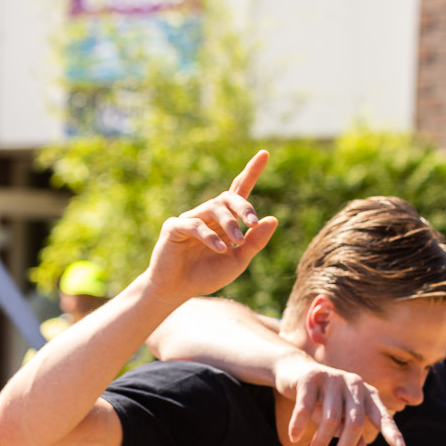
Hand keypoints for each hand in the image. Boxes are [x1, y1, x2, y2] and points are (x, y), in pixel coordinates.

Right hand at [140, 150, 279, 303]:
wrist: (177, 292)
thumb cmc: (206, 276)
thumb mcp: (238, 261)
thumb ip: (254, 242)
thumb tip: (272, 219)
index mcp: (223, 221)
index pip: (239, 191)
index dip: (251, 172)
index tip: (264, 153)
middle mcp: (207, 215)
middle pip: (228, 197)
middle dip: (243, 206)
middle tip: (253, 221)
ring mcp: (189, 219)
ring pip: (213, 208)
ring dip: (229, 223)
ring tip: (236, 242)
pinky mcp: (173, 228)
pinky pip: (195, 225)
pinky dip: (210, 236)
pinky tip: (220, 249)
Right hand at [274, 353, 404, 445]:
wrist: (295, 370)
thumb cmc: (321, 397)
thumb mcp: (338, 415)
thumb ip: (350, 430)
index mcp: (366, 393)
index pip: (381, 415)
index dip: (391, 431)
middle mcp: (354, 384)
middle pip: (355, 422)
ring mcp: (333, 379)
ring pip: (330, 418)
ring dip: (321, 440)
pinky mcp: (310, 378)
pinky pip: (305, 407)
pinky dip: (299, 425)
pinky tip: (293, 438)